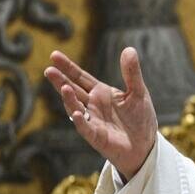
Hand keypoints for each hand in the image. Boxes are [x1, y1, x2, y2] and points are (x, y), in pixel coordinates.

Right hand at [44, 47, 157, 179]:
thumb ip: (132, 73)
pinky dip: (81, 121)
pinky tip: (78, 113)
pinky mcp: (96, 137)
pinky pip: (86, 128)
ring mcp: (92, 121)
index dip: (68, 67)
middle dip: (61, 81)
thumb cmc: (140, 118)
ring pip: (76, 108)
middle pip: (73, 90)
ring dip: (69, 99)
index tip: (54, 55)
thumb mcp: (138, 92)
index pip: (80, 77)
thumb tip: (129, 49)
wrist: (145, 144)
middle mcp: (92, 105)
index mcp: (100, 93)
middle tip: (49, 70)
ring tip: (64, 87)